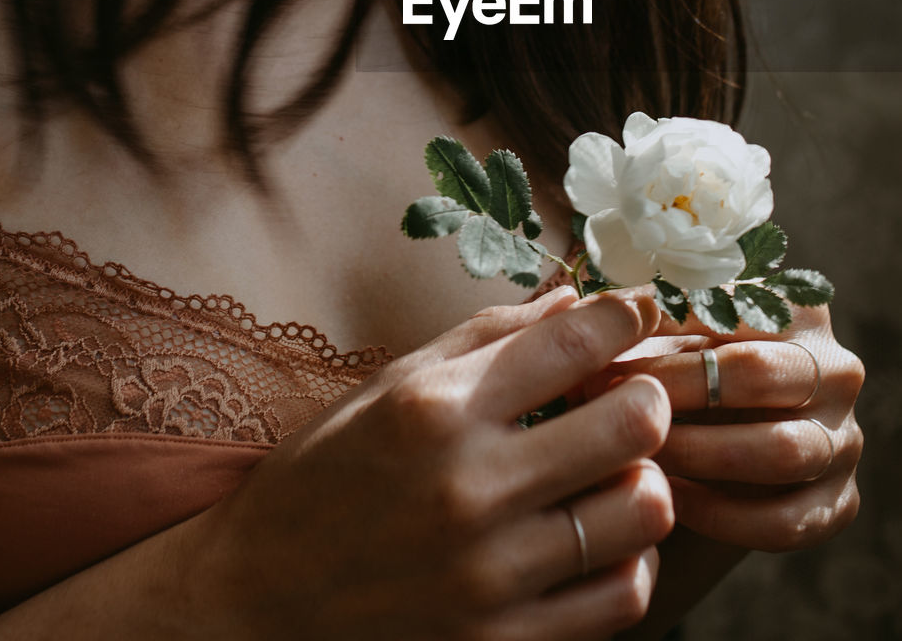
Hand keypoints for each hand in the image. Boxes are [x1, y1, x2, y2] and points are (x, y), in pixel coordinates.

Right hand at [191, 288, 674, 639]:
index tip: (637, 314)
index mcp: (435, 409)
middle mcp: (467, 489)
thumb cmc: (323, 476)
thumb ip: (486, 339)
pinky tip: (598, 539)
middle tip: (629, 396)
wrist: (253, 601)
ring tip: (614, 472)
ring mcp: (488, 576)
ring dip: (644, 479)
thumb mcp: (388, 387)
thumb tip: (575, 300)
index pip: (576, 341)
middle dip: (648, 396)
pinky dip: (629, 560)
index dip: (628, 316)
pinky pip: (623, 596)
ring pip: (645, 510)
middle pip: (633, 423)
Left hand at [583, 303, 862, 552]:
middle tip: (615, 405)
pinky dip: (723, 516)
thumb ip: (640, 325)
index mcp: (799, 309)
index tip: (598, 351)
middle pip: (758, 374)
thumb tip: (582, 319)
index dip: (657, 329)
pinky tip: (673, 502)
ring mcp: (845, 438)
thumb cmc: (686, 376)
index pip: (728, 309)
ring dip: (699, 454)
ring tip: (642, 454)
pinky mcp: (841, 502)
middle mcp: (837, 369)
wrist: (722, 451)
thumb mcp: (672, 339)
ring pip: (780, 449)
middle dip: (676, 391)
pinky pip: (785, 519)